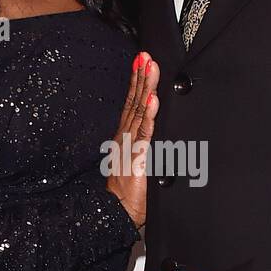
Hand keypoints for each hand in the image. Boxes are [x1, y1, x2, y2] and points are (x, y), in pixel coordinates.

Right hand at [105, 51, 158, 227]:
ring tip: (150, 69)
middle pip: (135, 102)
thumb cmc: (126, 195)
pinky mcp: (137, 158)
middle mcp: (125, 138)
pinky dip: (149, 115)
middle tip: (145, 56)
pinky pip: (144, 133)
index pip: (132, 104)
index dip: (137, 83)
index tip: (142, 62)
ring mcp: (130, 146)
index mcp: (125, 138)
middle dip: (141, 77)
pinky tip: (153, 100)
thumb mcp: (136, 165)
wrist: (114, 215)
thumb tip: (155, 137)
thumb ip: (144, 148)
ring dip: (145, 88)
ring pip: (139, 112)